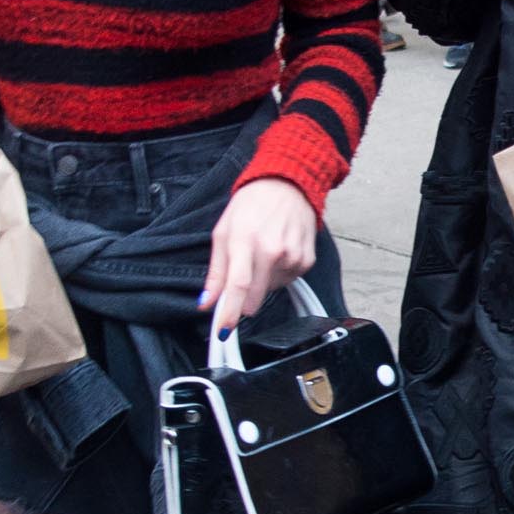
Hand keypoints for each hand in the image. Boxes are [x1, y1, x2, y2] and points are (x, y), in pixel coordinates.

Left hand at [202, 176, 316, 331]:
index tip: (224, 330)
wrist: (288, 184)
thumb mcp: (224, 232)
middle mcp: (272, 250)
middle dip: (243, 298)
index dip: (229, 312)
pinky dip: (279, 273)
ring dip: (263, 280)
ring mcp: (292, 256)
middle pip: (254, 297)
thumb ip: (216, 271)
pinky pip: (287, 281)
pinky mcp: (307, 260)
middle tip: (242, 276)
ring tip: (263, 252)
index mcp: (246, 240)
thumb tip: (207, 302)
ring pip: (270, 290)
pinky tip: (278, 252)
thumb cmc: (251, 205)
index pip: (237, 286)